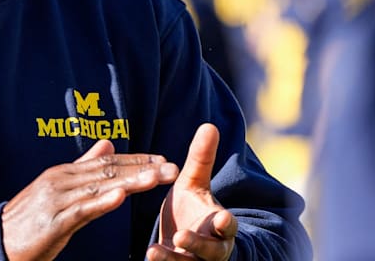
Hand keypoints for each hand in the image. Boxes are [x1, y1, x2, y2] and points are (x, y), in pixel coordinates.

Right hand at [1, 139, 178, 260]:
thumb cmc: (30, 221)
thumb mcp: (58, 191)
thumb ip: (84, 169)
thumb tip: (108, 144)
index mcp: (64, 173)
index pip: (107, 163)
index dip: (137, 160)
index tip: (164, 159)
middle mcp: (60, 181)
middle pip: (108, 172)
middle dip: (143, 169)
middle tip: (172, 168)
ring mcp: (56, 200)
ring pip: (100, 188)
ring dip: (131, 182)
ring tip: (156, 178)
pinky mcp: (52, 222)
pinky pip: (81, 211)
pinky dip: (102, 202)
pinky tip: (121, 198)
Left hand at [148, 123, 237, 260]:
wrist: (183, 242)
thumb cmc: (192, 209)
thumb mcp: (194, 184)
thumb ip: (201, 159)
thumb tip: (209, 125)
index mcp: (218, 225)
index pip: (227, 226)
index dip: (225, 223)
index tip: (221, 218)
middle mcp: (212, 248)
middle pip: (211, 251)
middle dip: (197, 245)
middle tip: (181, 236)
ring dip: (171, 260)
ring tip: (153, 251)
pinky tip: (147, 257)